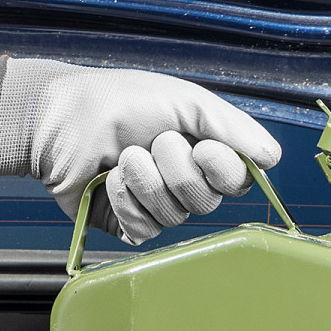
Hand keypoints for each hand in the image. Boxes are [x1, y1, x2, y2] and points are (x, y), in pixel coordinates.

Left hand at [0, 57, 281, 243]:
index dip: (223, 170)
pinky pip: (145, 230)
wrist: (59, 120)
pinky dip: (125, 200)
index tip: (203, 146)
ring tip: (123, 156)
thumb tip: (271, 156)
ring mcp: (157, 206)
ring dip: (145, 181)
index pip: (236, 180)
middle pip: (206, 202)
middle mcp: (184, 182)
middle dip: (177, 170)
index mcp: (202, 152)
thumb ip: (231, 127)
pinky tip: (108, 180)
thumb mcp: (183, 101)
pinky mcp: (128, 225)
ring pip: (174, 216)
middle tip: (152, 143)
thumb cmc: (117, 102)